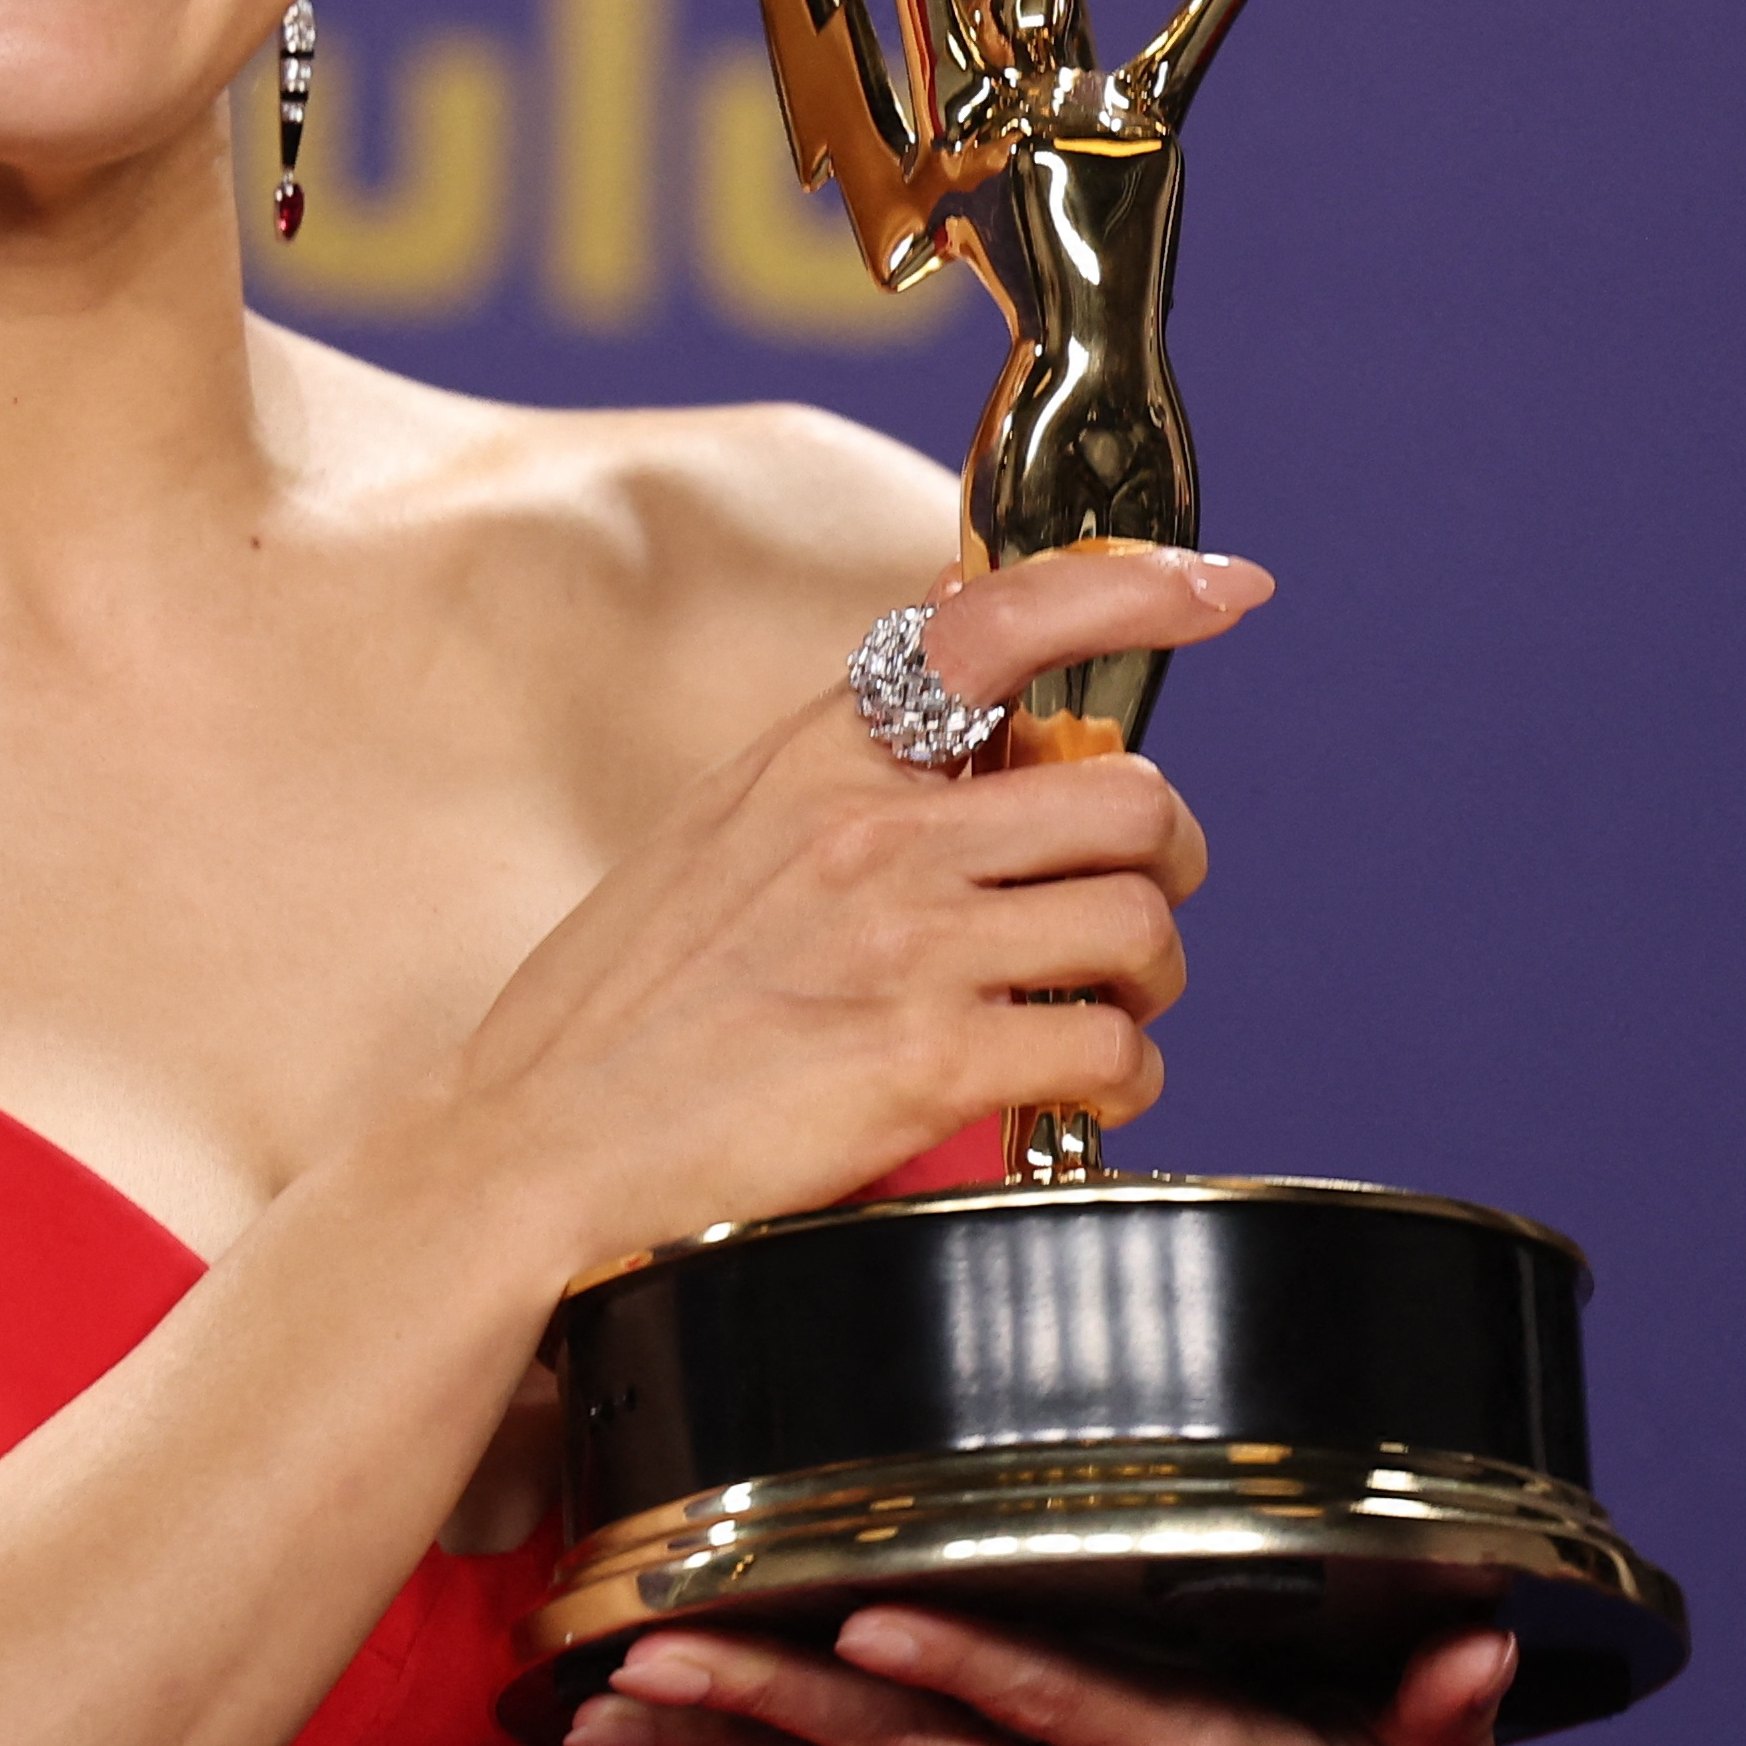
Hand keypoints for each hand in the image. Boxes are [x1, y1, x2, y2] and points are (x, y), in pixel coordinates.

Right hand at [449, 551, 1266, 1276]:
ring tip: (1102, 1013)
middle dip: (1162, 860)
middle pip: (1124, 798)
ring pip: (1138, 921)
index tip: (1216, 590)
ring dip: (1147, 977)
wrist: (529, 1156)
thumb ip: (830, 780)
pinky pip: (1108, 1049)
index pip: (999, 622)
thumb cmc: (614, 1019)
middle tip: (1135, 907)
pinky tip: (1078, 1093)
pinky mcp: (927, 1060)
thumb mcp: (710, 840)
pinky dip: (1122, 1079)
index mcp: (813, 761)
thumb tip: (951, 716)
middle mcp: (869, 830)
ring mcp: (903, 942)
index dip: (1132, 591)